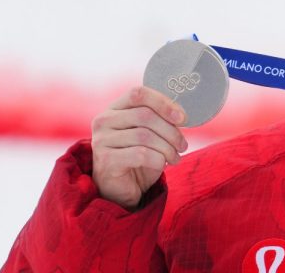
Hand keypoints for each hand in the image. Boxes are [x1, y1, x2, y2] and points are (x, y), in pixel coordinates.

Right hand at [90, 86, 187, 209]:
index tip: (182, 118)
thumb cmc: (139, 158)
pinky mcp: (106, 160)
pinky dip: (158, 160)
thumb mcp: (150, 134)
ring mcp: (101, 140)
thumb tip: (181, 115)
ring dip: (167, 148)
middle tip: (182, 145)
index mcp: (115, 108)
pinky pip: (141, 154)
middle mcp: (103, 120)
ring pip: (145, 136)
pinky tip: (163, 165)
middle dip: (171, 131)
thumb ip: (160, 120)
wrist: (123, 189)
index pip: (139, 94)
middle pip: (145, 115)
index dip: (163, 103)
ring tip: (175, 157)